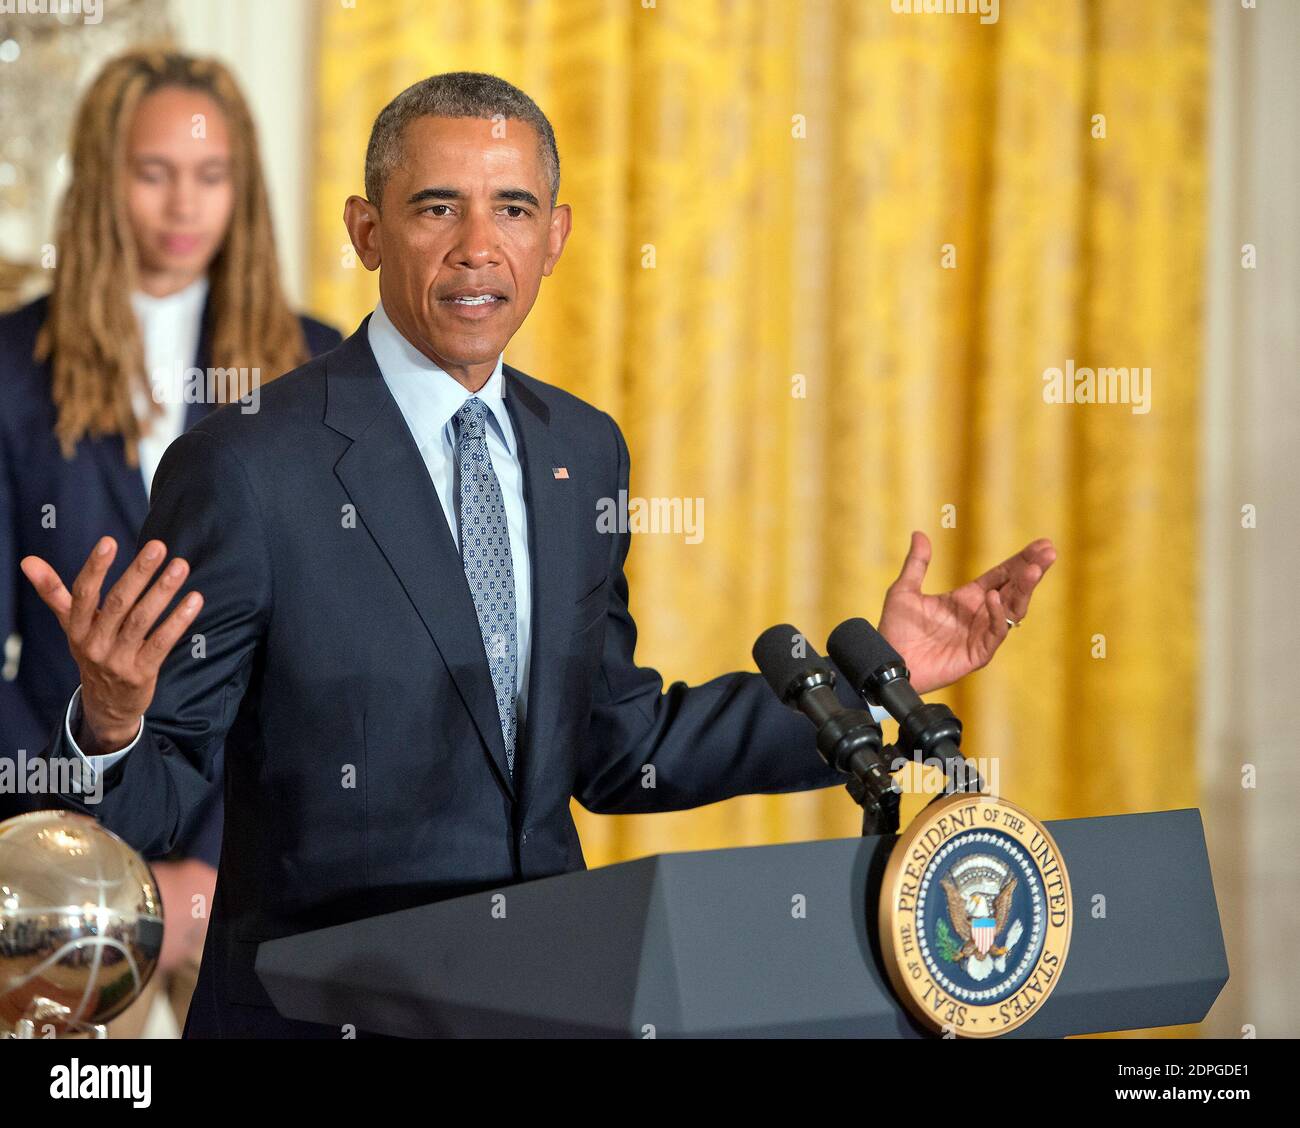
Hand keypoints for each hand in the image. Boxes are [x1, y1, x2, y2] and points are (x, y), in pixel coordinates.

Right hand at [19, 537, 203, 754]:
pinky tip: (194, 599)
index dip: (95, 568)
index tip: (109, 541)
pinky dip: (179, 620)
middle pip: (118, 603)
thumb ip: (54, 592)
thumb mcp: (71, 625)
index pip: (83, 594)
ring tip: (180, 566)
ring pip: (141, 620)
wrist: (106, 705)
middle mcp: (94, 643)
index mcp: (76, 628)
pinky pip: (162, 643)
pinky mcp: (142, 673)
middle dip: (138, 573)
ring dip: (162, 591)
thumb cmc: (93, 652)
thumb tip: (28, 560)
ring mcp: (118, 659)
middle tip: (158, 547)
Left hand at [876, 531, 1055, 694]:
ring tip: (1034, 569)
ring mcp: (980, 635)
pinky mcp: (977, 654)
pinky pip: (994, 633)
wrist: (887, 661)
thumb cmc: (896, 630)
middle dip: (1031, 571)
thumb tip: (919, 533)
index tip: (1041, 545)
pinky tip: (993, 596)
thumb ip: (916, 564)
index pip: (1001, 576)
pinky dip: (996, 614)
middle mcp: (979, 615)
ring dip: (1023, 590)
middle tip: (1048, 551)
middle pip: (1013, 589)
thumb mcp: (904, 590)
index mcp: (967, 599)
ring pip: (1011, 610)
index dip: (1020, 561)